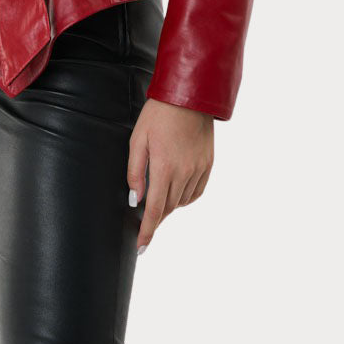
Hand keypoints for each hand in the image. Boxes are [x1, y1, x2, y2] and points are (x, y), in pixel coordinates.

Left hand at [127, 98, 213, 253]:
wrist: (188, 96)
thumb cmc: (158, 115)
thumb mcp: (138, 139)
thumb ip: (135, 171)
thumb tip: (136, 199)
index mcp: (164, 168)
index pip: (154, 209)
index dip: (147, 231)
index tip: (141, 247)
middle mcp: (184, 172)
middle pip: (168, 208)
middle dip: (155, 219)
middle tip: (144, 225)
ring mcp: (198, 169)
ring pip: (182, 201)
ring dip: (169, 206)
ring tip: (158, 203)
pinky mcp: (208, 164)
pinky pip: (197, 192)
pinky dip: (186, 198)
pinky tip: (177, 193)